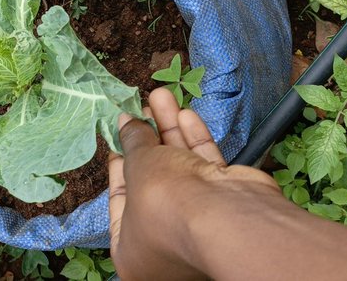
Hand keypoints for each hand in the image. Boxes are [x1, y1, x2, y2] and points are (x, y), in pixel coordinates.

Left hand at [108, 88, 280, 279]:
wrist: (227, 217)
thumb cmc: (166, 204)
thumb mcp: (138, 167)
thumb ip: (133, 142)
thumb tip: (127, 122)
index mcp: (133, 250)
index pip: (120, 200)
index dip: (119, 164)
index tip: (118, 136)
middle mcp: (165, 241)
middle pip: (152, 179)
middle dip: (148, 137)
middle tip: (142, 107)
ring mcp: (197, 222)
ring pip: (180, 168)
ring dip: (171, 130)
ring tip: (161, 95)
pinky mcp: (223, 203)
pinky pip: (203, 168)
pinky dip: (195, 141)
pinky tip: (185, 113)